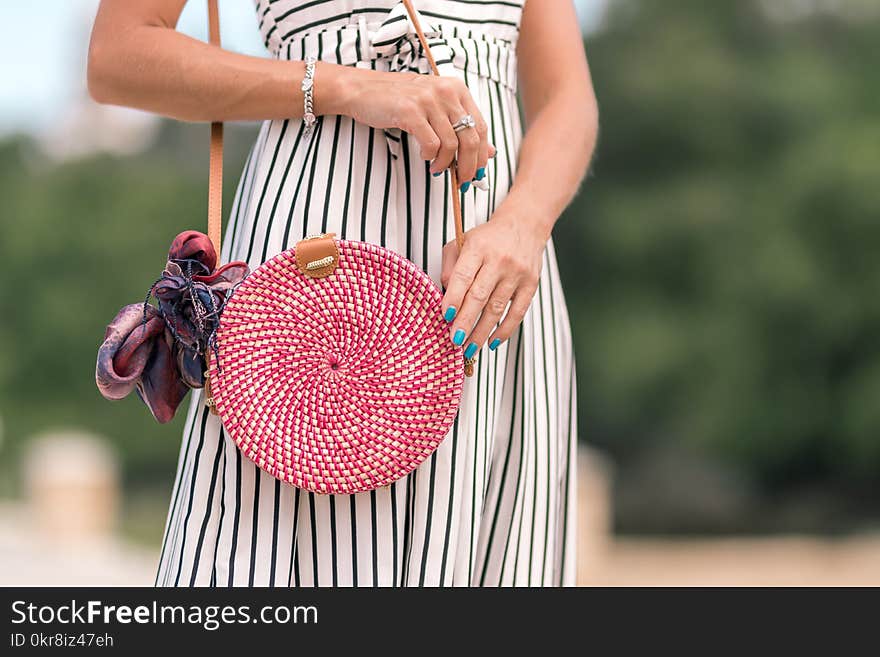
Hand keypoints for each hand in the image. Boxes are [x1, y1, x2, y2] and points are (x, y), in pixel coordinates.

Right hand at [327, 66, 495, 185]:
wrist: (363, 90)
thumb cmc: (399, 100)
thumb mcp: (435, 109)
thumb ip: (461, 126)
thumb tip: (490, 152)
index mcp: (456, 89)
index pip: (480, 127)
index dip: (481, 155)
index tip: (477, 173)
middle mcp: (446, 91)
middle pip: (470, 138)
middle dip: (468, 165)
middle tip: (462, 181)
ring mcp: (428, 100)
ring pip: (451, 144)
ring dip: (445, 164)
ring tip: (436, 169)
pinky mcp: (410, 111)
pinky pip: (431, 144)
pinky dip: (430, 156)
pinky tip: (424, 157)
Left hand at [439, 205, 549, 357]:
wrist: (524, 225)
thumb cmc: (488, 238)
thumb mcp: (462, 242)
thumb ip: (450, 267)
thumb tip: (445, 296)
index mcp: (478, 247)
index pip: (463, 276)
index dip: (454, 298)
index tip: (446, 316)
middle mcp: (499, 260)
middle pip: (480, 296)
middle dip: (466, 322)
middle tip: (455, 341)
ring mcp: (517, 273)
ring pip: (497, 308)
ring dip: (482, 332)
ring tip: (469, 348)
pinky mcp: (531, 284)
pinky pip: (518, 312)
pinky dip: (505, 329)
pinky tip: (493, 341)